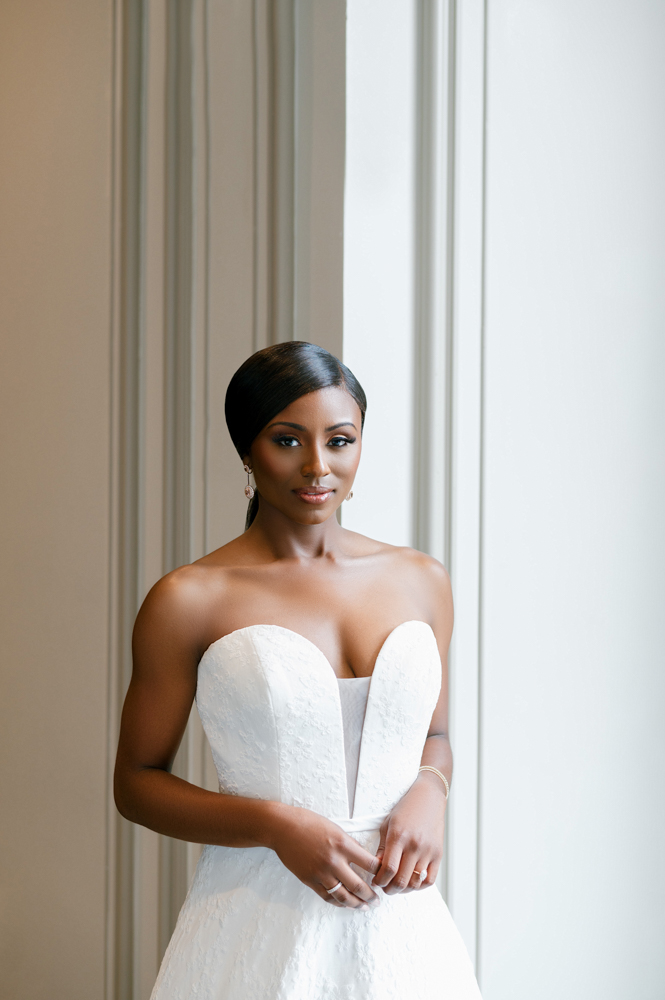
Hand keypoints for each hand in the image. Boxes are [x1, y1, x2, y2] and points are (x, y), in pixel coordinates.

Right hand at [269, 804, 380, 908]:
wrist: (283, 828)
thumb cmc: (309, 823)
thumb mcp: (334, 828)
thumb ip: (349, 844)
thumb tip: (362, 859)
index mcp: (343, 844)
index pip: (369, 863)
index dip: (380, 872)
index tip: (384, 876)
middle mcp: (334, 860)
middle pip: (359, 886)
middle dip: (371, 896)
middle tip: (377, 900)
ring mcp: (321, 873)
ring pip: (343, 896)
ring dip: (356, 904)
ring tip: (364, 907)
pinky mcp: (310, 880)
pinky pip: (327, 897)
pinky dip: (338, 903)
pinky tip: (345, 904)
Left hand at [372, 773, 446, 894]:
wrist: (428, 798)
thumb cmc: (405, 810)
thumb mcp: (387, 824)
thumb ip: (381, 848)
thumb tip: (376, 869)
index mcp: (398, 836)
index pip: (388, 869)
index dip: (380, 881)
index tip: (376, 881)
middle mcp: (414, 845)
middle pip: (401, 881)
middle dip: (390, 889)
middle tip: (385, 887)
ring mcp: (428, 850)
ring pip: (415, 883)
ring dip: (403, 890)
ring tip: (397, 886)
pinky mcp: (438, 854)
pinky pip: (429, 880)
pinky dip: (419, 886)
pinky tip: (412, 882)